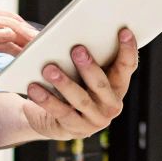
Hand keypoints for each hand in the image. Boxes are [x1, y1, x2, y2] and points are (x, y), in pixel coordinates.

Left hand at [19, 28, 139, 141]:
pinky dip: (47, 100)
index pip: (127, 67)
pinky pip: (61, 112)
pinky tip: (34, 88)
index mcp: (117, 86)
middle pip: (102, 84)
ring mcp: (94, 120)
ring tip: (49, 69)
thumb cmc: (71, 86)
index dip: (128, 50)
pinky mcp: (75, 129)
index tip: (124, 31)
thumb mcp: (81, 74)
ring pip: (81, 99)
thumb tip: (72, 34)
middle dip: (89, 67)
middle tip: (77, 50)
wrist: (53, 120)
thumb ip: (84, 59)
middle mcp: (111, 104)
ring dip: (64, 83)